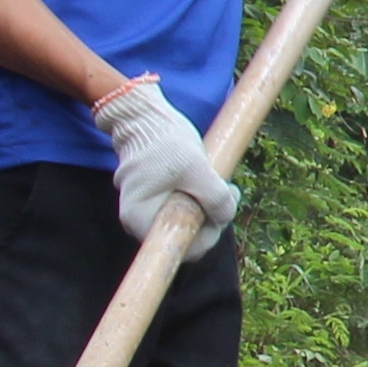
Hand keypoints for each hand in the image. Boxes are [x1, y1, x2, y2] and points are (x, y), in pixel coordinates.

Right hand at [91, 78, 239, 249]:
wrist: (145, 116)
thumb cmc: (165, 141)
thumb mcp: (197, 169)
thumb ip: (215, 198)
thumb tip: (226, 217)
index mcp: (139, 220)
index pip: (181, 250)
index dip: (207, 237)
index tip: (220, 213)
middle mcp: (137, 222)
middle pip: (186, 236)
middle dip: (212, 217)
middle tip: (229, 190)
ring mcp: (146, 211)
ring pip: (187, 221)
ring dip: (208, 205)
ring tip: (220, 180)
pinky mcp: (156, 200)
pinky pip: (184, 209)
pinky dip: (200, 197)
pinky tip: (208, 179)